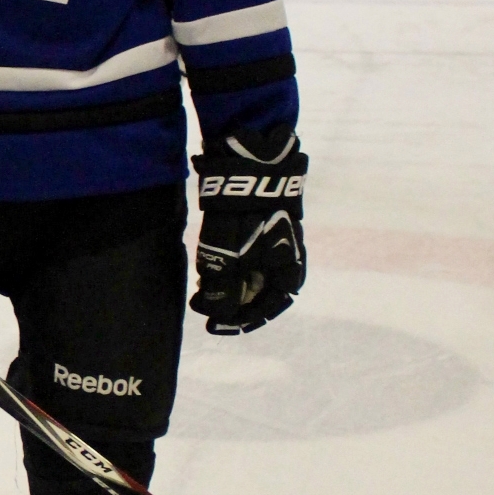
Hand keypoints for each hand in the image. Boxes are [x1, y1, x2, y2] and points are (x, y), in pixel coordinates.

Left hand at [189, 127, 306, 334]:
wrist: (253, 166)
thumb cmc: (246, 215)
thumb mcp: (229, 256)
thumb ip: (222, 289)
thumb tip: (215, 312)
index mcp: (289, 270)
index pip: (269, 307)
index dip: (242, 321)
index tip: (217, 327)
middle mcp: (285, 260)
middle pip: (259, 294)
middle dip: (232, 306)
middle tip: (205, 311)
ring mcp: (274, 244)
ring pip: (252, 277)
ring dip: (229, 289)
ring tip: (204, 293)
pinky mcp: (260, 230)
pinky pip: (248, 259)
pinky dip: (230, 269)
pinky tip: (209, 272)